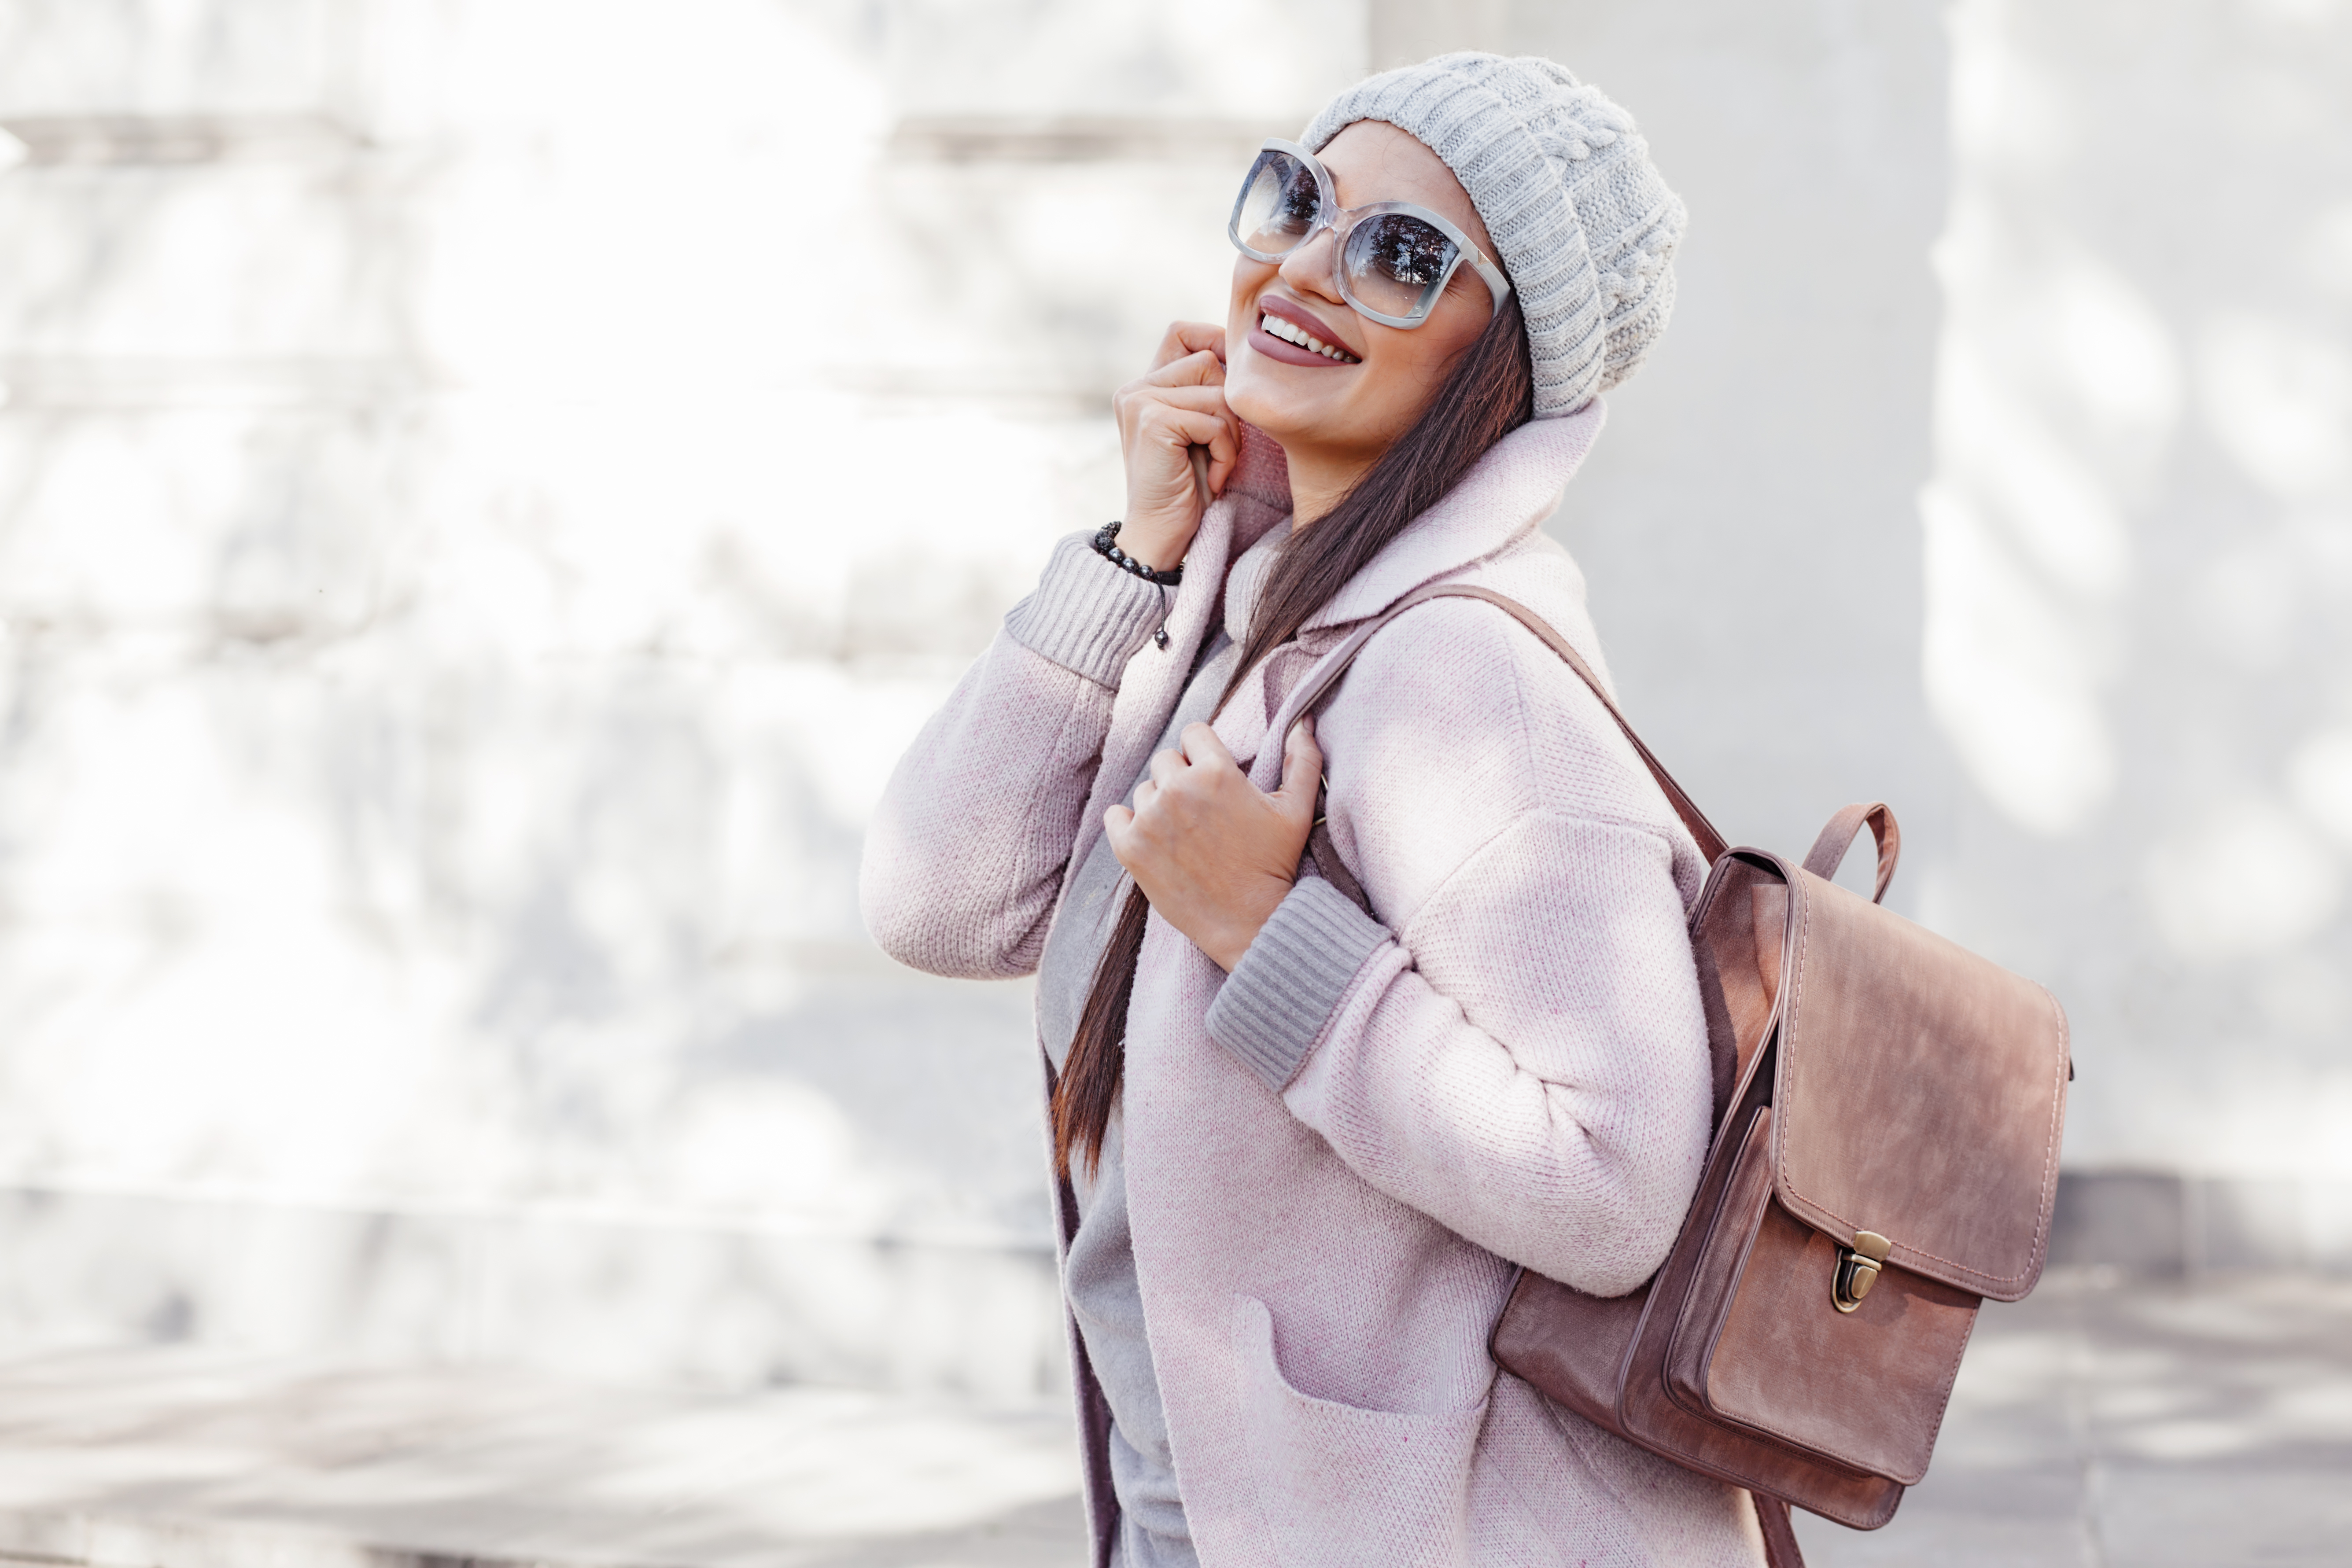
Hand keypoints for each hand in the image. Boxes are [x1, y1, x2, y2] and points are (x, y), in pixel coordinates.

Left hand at [1104, 717, 1322, 971]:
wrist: (1250, 922)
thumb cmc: (1275, 865)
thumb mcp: (1298, 810)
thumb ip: (1303, 761)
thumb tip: (1303, 722)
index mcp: (1216, 772)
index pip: (1193, 733)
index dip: (1203, 754)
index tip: (1213, 779)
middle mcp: (1178, 789)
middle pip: (1165, 760)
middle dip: (1182, 778)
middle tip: (1202, 812)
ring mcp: (1150, 818)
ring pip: (1144, 790)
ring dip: (1159, 805)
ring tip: (1185, 834)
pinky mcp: (1129, 847)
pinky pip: (1114, 815)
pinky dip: (1128, 823)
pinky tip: (1153, 839)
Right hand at [1112, 322, 1242, 570]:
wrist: (1161, 536)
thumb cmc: (1190, 488)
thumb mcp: (1201, 431)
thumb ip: (1207, 391)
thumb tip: (1245, 352)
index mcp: (1144, 386)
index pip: (1182, 332)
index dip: (1216, 345)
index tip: (1235, 386)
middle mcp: (1135, 388)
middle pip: (1209, 360)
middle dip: (1230, 406)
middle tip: (1222, 449)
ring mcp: (1139, 401)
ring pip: (1217, 391)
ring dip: (1230, 434)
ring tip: (1217, 465)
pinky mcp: (1152, 420)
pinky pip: (1213, 419)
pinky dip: (1224, 453)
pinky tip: (1212, 478)